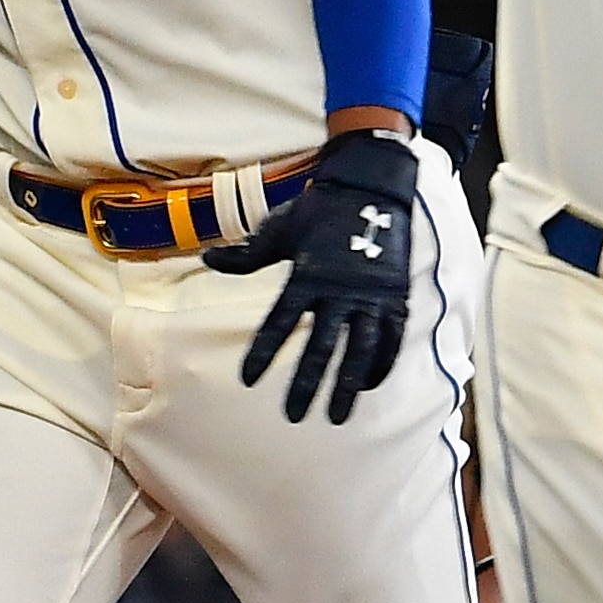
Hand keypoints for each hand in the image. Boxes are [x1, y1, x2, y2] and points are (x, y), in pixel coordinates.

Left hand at [202, 126, 422, 421]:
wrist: (371, 186)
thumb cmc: (320, 207)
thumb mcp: (279, 228)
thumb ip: (247, 254)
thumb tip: (208, 259)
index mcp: (307, 276)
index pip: (279, 323)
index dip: (263, 352)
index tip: (248, 380)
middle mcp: (339, 291)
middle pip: (321, 347)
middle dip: (306, 384)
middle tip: (294, 416)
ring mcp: (370, 297)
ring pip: (359, 351)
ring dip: (347, 386)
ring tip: (336, 416)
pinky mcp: (394, 297)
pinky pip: (390, 339)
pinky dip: (380, 364)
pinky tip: (368, 385)